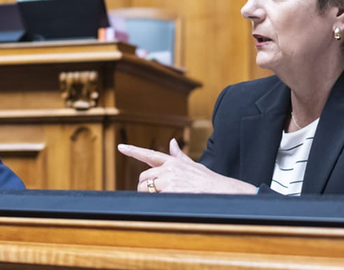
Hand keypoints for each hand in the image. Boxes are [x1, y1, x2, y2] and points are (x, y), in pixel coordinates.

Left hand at [117, 139, 256, 194]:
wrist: (222, 191)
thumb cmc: (209, 181)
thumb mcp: (194, 165)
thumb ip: (179, 156)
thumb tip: (171, 142)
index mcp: (173, 161)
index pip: (149, 154)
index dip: (133, 150)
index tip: (121, 147)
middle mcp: (169, 167)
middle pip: (144, 177)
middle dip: (144, 187)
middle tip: (154, 195)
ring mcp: (169, 178)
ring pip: (145, 187)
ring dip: (148, 195)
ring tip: (164, 198)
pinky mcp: (170, 189)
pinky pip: (153, 197)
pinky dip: (156, 201)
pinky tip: (168, 202)